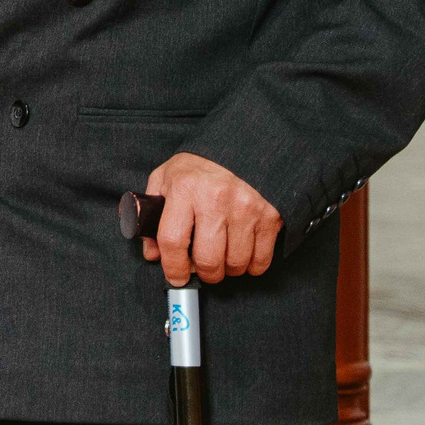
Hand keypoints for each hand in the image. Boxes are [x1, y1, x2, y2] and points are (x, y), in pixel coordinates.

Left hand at [142, 151, 282, 285]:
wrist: (241, 147)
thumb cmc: (198, 167)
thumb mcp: (165, 179)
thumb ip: (153, 215)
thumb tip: (153, 253)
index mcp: (185, 189)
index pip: (173, 240)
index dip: (172, 266)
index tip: (175, 276)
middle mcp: (216, 200)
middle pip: (208, 258)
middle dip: (204, 273)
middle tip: (202, 270)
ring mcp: (246, 209)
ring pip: (236, 262)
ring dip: (228, 270)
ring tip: (223, 260)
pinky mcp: (271, 216)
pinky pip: (261, 258)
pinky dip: (252, 266)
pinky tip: (244, 256)